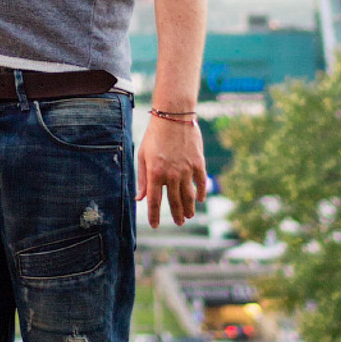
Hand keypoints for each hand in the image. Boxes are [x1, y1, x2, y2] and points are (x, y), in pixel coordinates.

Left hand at [136, 113, 207, 227]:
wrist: (173, 116)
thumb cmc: (154, 135)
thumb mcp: (143, 155)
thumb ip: (142, 178)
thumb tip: (139, 198)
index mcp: (155, 172)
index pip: (154, 201)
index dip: (154, 215)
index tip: (155, 225)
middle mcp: (171, 174)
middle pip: (174, 202)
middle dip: (176, 215)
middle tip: (178, 223)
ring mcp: (186, 170)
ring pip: (189, 196)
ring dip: (189, 208)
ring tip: (188, 216)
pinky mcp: (198, 164)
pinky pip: (201, 183)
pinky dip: (201, 193)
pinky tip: (199, 199)